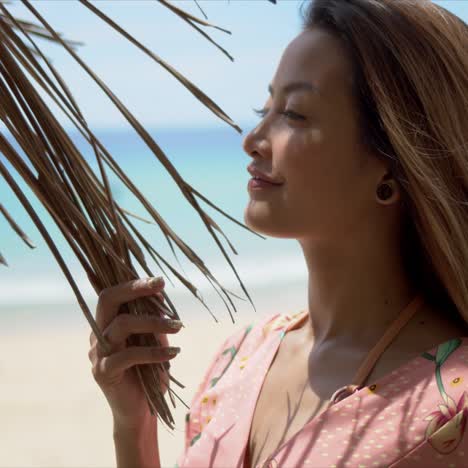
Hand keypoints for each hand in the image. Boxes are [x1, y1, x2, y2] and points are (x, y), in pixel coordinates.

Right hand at [88, 277, 182, 429]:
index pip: (114, 293)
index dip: (135, 283)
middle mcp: (98, 333)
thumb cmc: (151, 371)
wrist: (143, 411)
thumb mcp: (155, 340)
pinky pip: (128, 354)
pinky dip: (154, 351)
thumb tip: (160, 295)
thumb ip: (153, 320)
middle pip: (107, 299)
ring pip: (121, 324)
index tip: (160, 280)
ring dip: (154, 322)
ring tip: (178, 327)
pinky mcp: (103, 372)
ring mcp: (97, 353)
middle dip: (134, 289)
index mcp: (108, 323)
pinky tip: (173, 353)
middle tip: (160, 286)